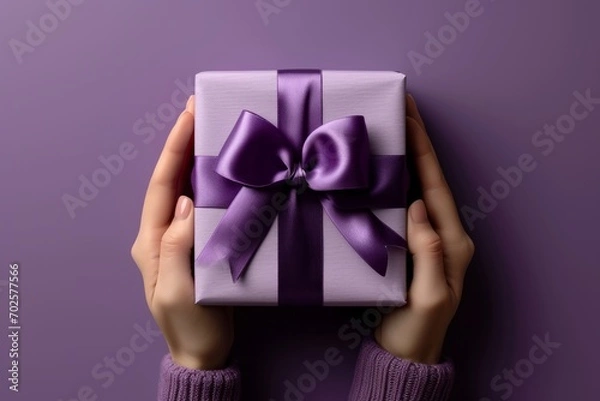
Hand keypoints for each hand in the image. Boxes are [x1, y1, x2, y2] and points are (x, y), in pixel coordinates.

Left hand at [131, 96, 233, 369]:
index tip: (189, 116)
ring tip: (217, 130)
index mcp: (152, 241)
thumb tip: (186, 202)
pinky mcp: (201, 244)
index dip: (175, 149)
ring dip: (201, 160)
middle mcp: (163, 233)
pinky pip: (207, 207)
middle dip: (185, 144)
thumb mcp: (177, 290)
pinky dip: (216, 185)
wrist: (204, 352)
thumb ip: (177, 246)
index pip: (162, 186)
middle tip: (203, 110)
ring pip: (191, 190)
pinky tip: (230, 171)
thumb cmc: (189, 326)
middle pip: (173, 180)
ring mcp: (182, 238)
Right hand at [374, 95, 474, 364]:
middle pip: (427, 180)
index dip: (423, 149)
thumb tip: (416, 206)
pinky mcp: (408, 245)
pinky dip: (391, 182)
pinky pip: (400, 205)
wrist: (405, 352)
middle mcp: (442, 234)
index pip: (434, 185)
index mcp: (451, 241)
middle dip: (415, 143)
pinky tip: (377, 171)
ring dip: (402, 158)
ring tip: (387, 130)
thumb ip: (428, 251)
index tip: (410, 116)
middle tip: (398, 111)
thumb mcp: (428, 296)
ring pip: (413, 189)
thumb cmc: (417, 329)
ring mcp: (426, 239)